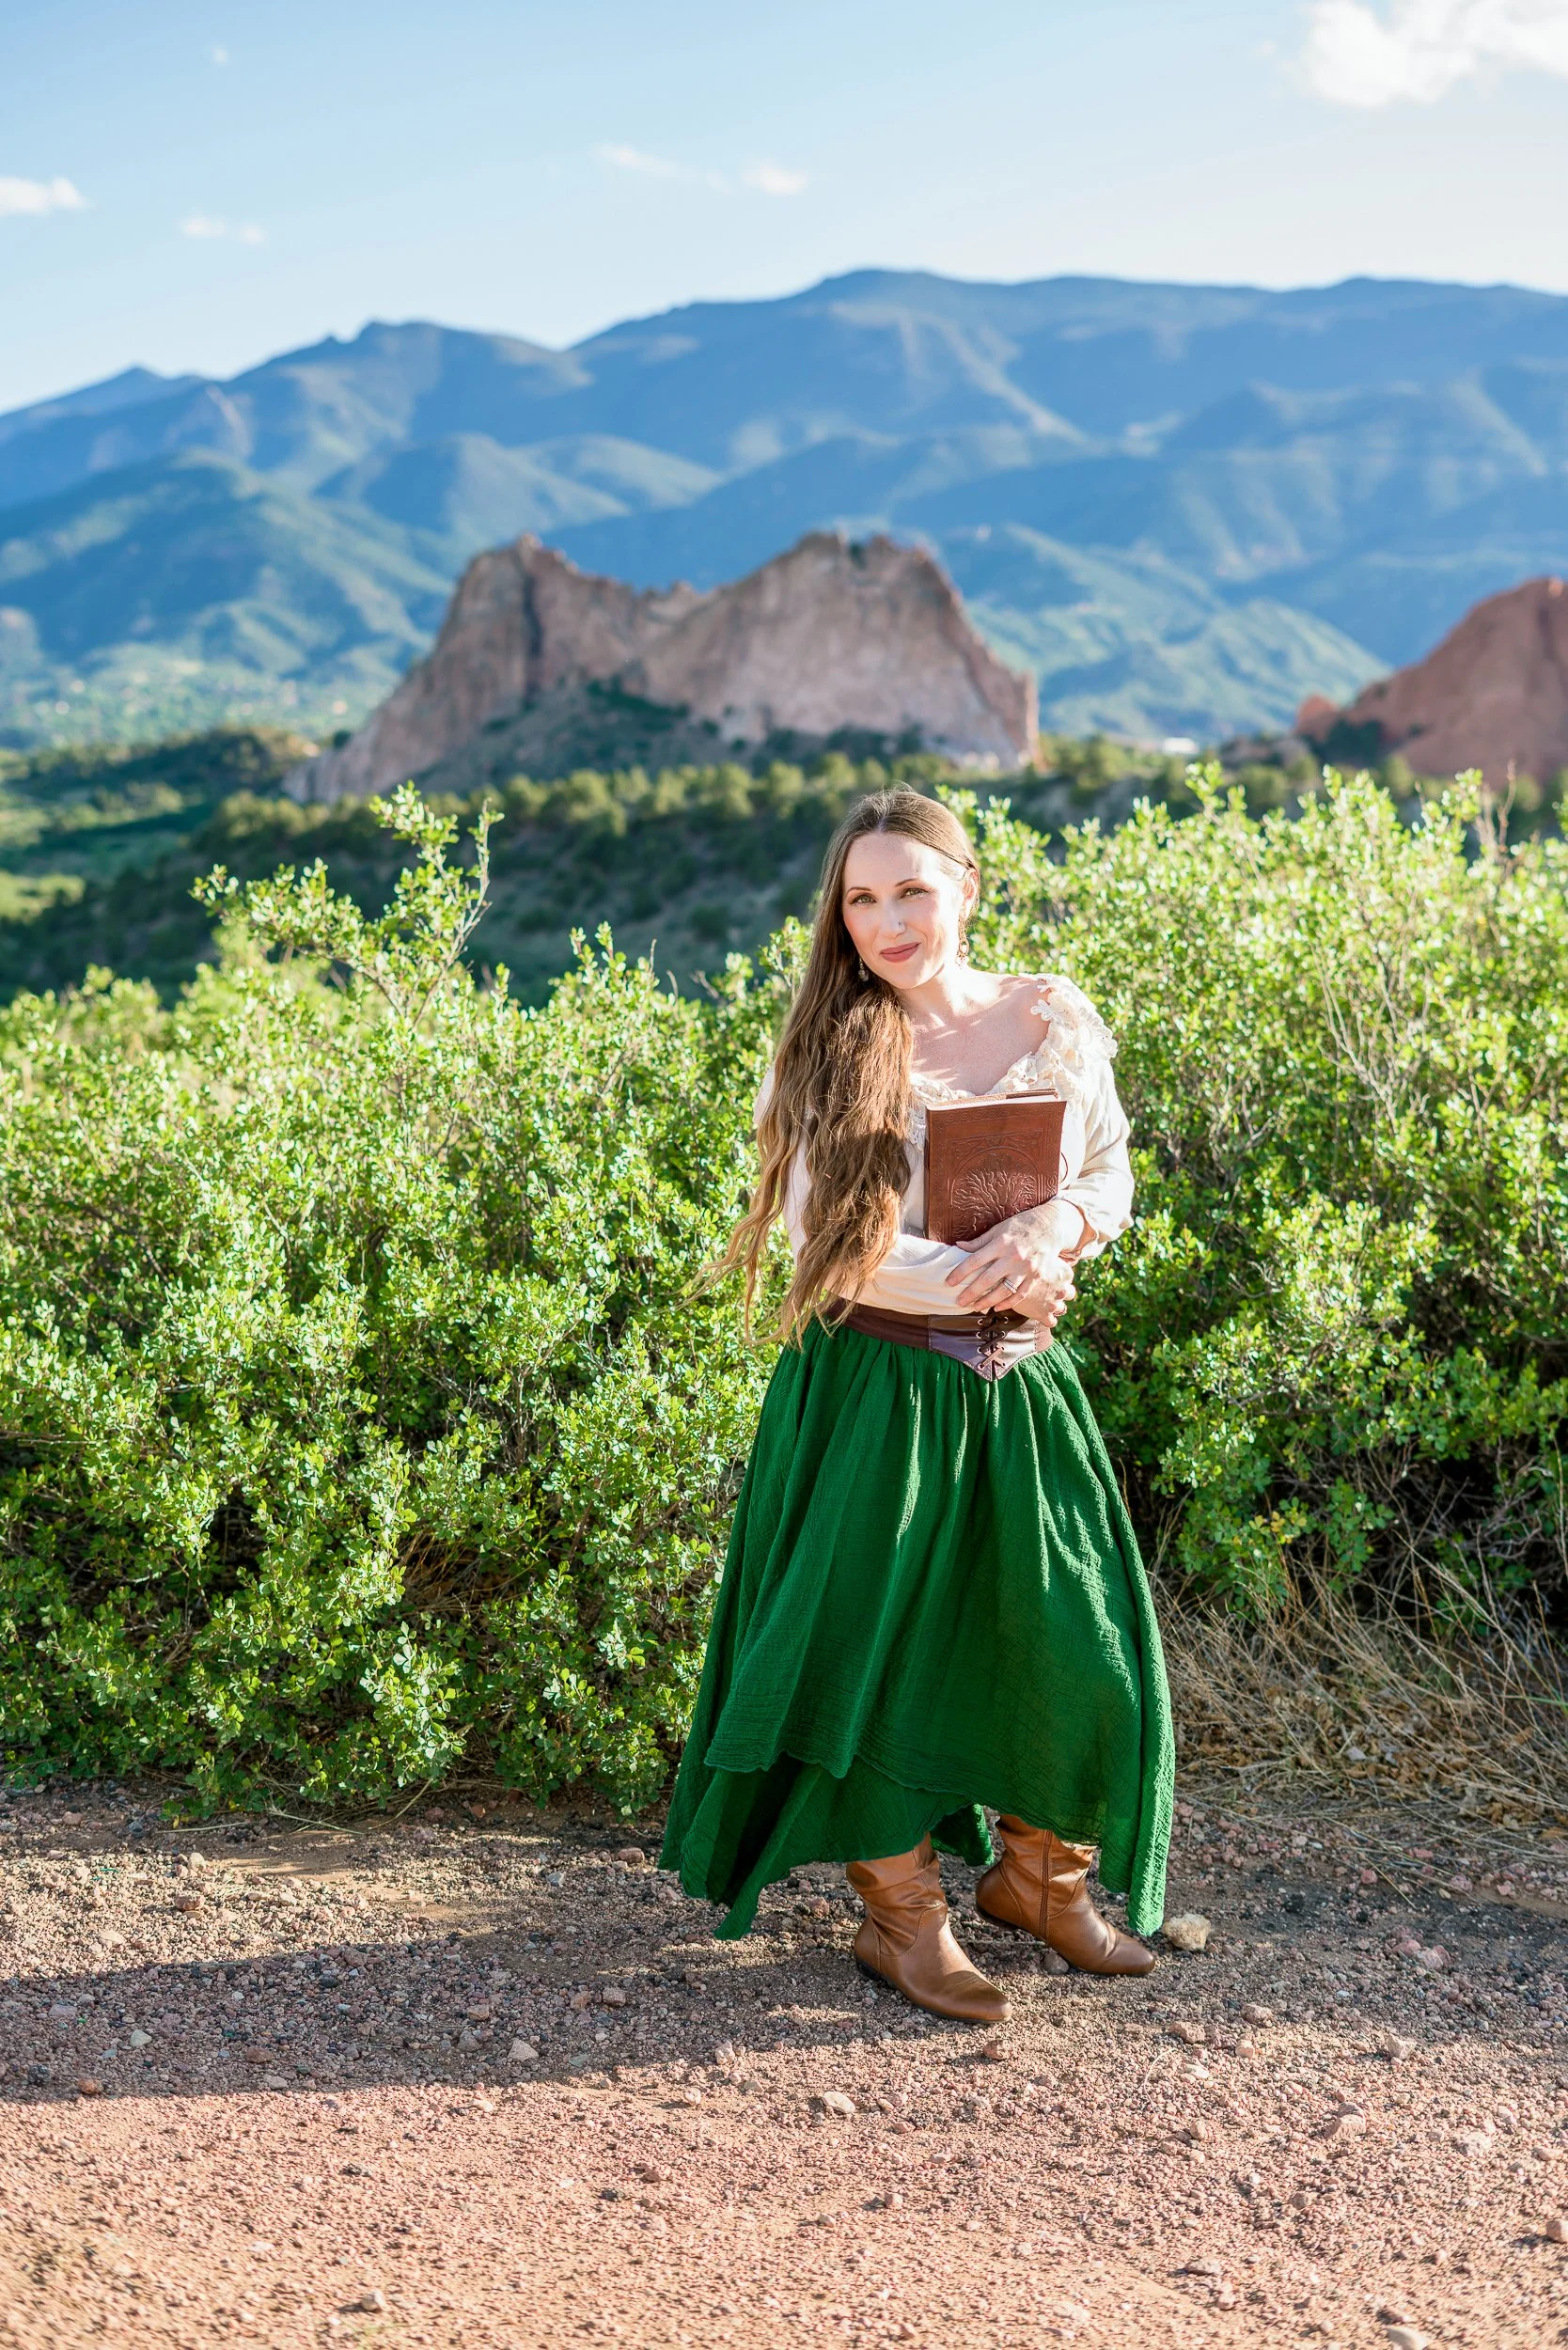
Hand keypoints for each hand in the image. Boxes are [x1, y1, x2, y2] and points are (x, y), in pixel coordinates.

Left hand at [944, 1199, 1087, 1332]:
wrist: (1051, 1227)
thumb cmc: (1020, 1226)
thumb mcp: (998, 1229)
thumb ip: (979, 1241)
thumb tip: (958, 1247)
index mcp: (1001, 1243)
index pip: (975, 1260)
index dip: (960, 1272)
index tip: (949, 1282)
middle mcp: (1013, 1257)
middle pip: (987, 1279)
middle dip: (971, 1292)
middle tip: (959, 1301)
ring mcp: (1026, 1268)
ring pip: (1004, 1291)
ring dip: (988, 1301)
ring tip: (975, 1307)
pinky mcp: (1037, 1276)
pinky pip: (1021, 1294)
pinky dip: (1008, 1303)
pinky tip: (997, 1307)